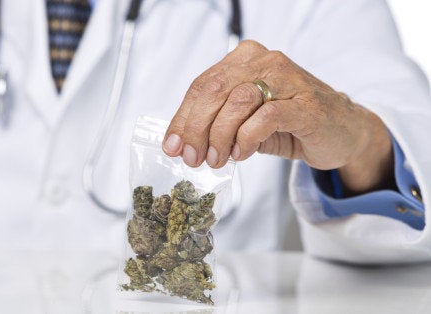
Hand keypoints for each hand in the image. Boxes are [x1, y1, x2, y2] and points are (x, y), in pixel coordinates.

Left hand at [163, 40, 393, 194]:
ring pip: (238, 101)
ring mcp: (287, 79)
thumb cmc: (289, 124)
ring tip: (216, 159)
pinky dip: (246, 139)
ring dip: (219, 136)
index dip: (183, 117)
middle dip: (196, 129)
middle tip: (192, 158)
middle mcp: (265, 61)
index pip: (203, 85)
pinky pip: (265, 117)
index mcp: (245, 59)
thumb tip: (181, 143)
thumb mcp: (245, 119)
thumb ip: (217, 121)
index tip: (172, 146)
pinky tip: (240, 154)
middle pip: (215, 91)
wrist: (342, 131)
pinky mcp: (305, 104)